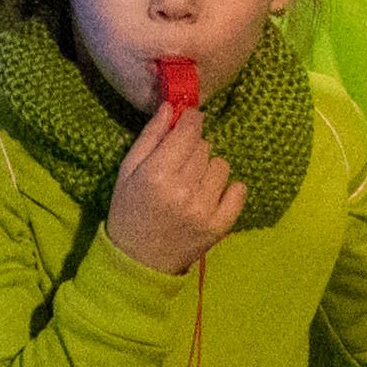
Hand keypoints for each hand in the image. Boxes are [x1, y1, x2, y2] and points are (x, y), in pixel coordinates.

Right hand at [105, 101, 243, 274]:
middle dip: (194, 148)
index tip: (189, 120)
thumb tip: (171, 106)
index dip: (191, 120)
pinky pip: (239, 190)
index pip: (189, 131)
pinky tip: (212, 194)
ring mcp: (204, 209)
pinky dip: (229, 188)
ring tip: (193, 183)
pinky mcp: (220, 225)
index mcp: (157, 174)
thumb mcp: (127, 171)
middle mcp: (183, 189)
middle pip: (204, 146)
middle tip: (180, 164)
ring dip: (209, 168)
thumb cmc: (128, 211)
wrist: (138, 260)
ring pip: (221, 165)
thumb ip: (150, 137)